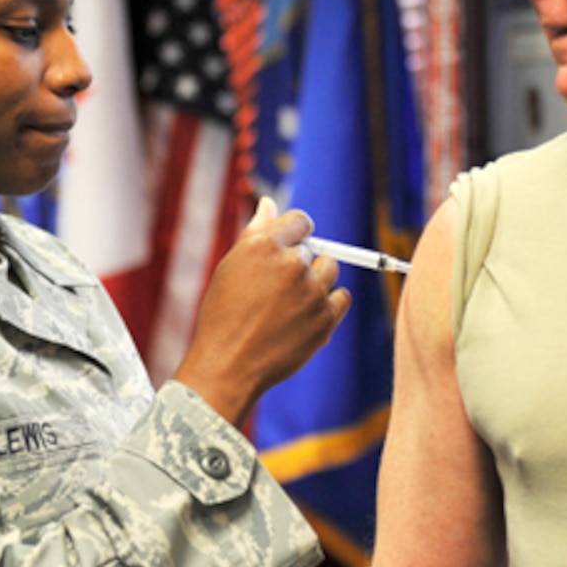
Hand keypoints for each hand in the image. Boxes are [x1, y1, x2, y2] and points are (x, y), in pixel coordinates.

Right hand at [175, 198, 350, 425]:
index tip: (287, 253)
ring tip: (290, 305)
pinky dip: (329, 305)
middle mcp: (292, 264)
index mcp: (265, 245)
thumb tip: (269, 202)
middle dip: (301, 265)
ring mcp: (312, 291)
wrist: (228, 365)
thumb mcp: (231, 267)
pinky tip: (305, 316)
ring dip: (317, 283)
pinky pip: (342, 297)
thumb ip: (256, 232)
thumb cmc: (224, 314)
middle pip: (315, 250)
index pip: (301, 221)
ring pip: (331, 270)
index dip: (296, 236)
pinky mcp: (326, 318)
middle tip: (276, 292)